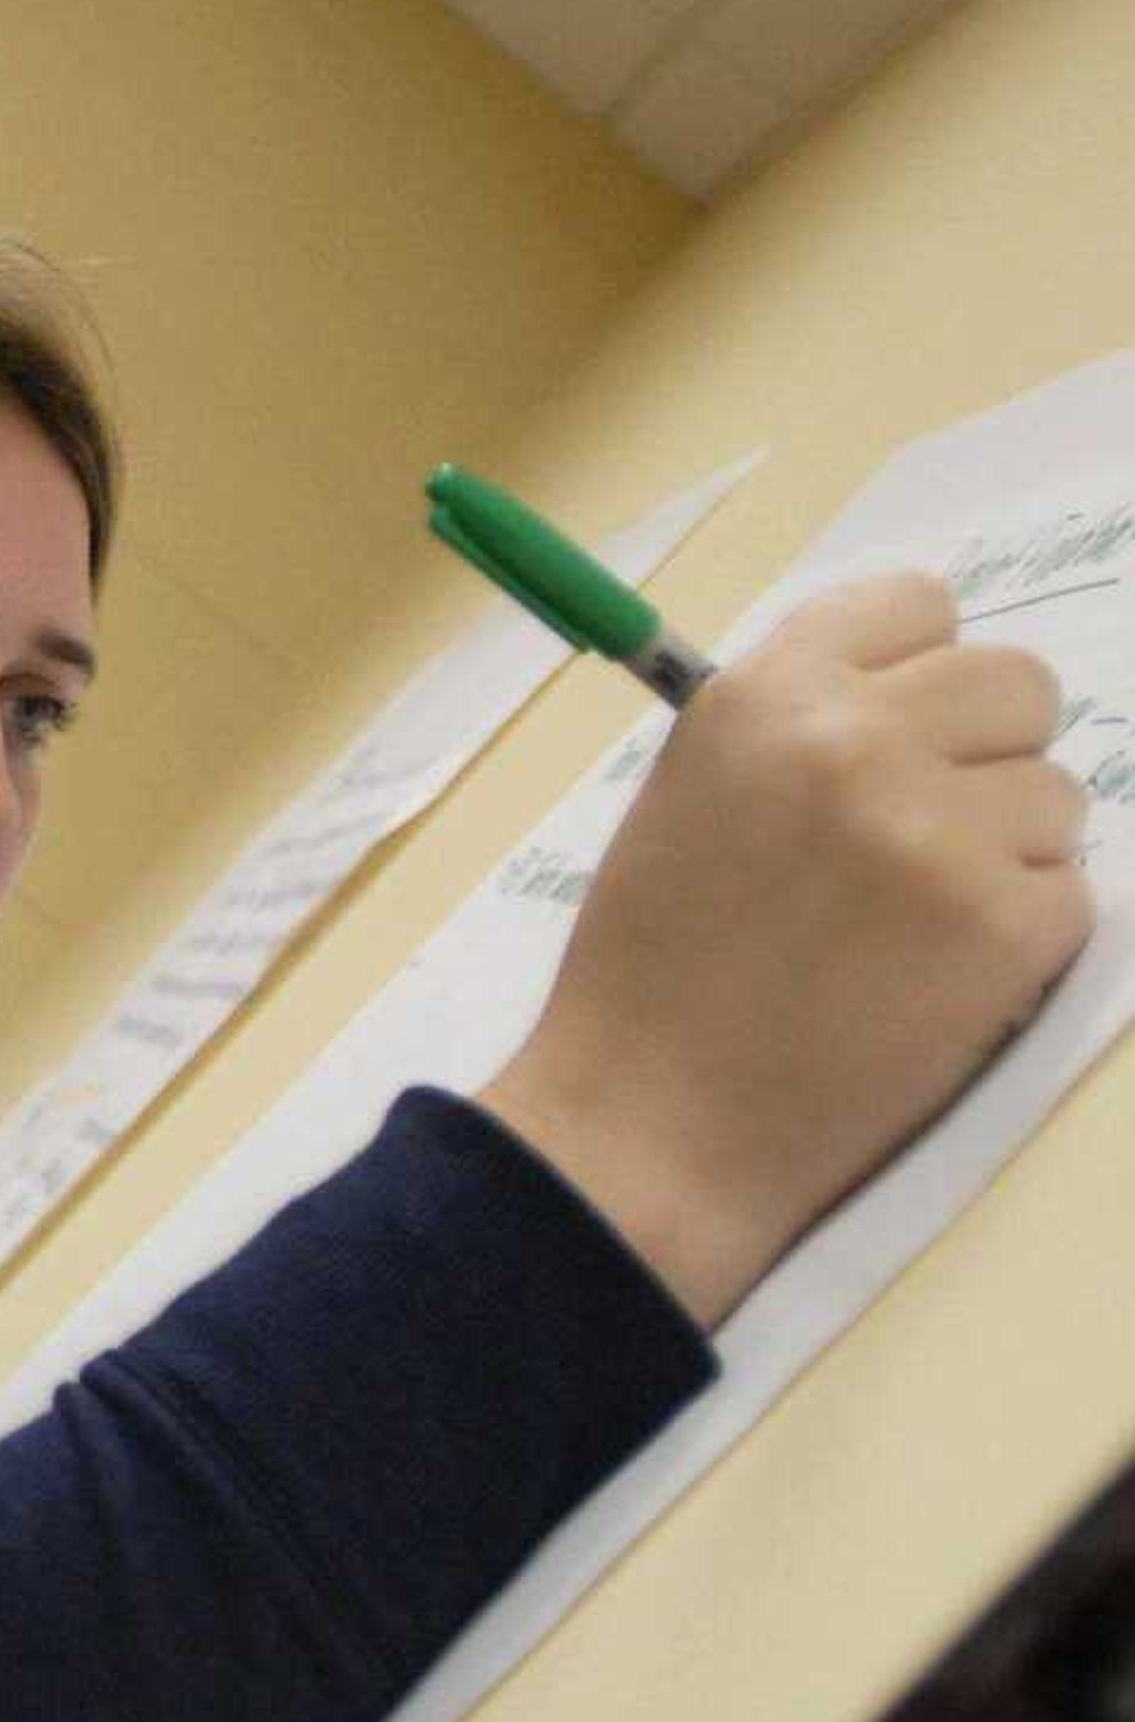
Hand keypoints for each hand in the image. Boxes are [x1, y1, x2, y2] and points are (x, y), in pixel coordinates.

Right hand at [479, 573, 1090, 1326]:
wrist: (651, 1119)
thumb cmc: (651, 963)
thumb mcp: (686, 795)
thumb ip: (791, 729)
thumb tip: (912, 700)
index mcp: (766, 693)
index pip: (918, 603)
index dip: (918, 667)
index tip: (898, 727)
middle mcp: (857, 739)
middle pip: (1017, 684)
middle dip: (985, 754)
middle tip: (922, 833)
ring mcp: (939, 830)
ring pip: (1057, 795)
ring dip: (1004, 851)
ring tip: (910, 922)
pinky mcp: (1007, 925)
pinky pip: (1070, 892)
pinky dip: (1017, 935)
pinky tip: (931, 977)